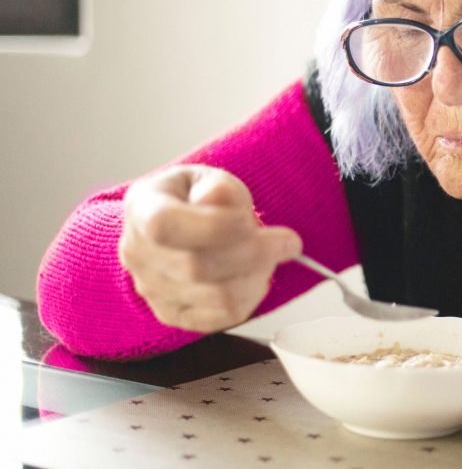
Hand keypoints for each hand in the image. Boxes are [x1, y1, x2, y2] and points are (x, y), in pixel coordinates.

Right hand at [119, 164, 301, 332]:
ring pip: (216, 297)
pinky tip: (258, 276)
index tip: (251, 221)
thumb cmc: (194, 198)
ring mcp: (152, 290)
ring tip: (271, 256)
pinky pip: (222, 318)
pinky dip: (252, 297)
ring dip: (258, 275)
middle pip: (197, 267)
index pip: (166, 226)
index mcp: (143, 210)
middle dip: (255, 254)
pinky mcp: (173, 314)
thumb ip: (217, 187)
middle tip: (288, 241)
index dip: (214, 226)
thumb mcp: (205, 177)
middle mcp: (139, 254)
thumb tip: (217, 198)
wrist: (175, 226)